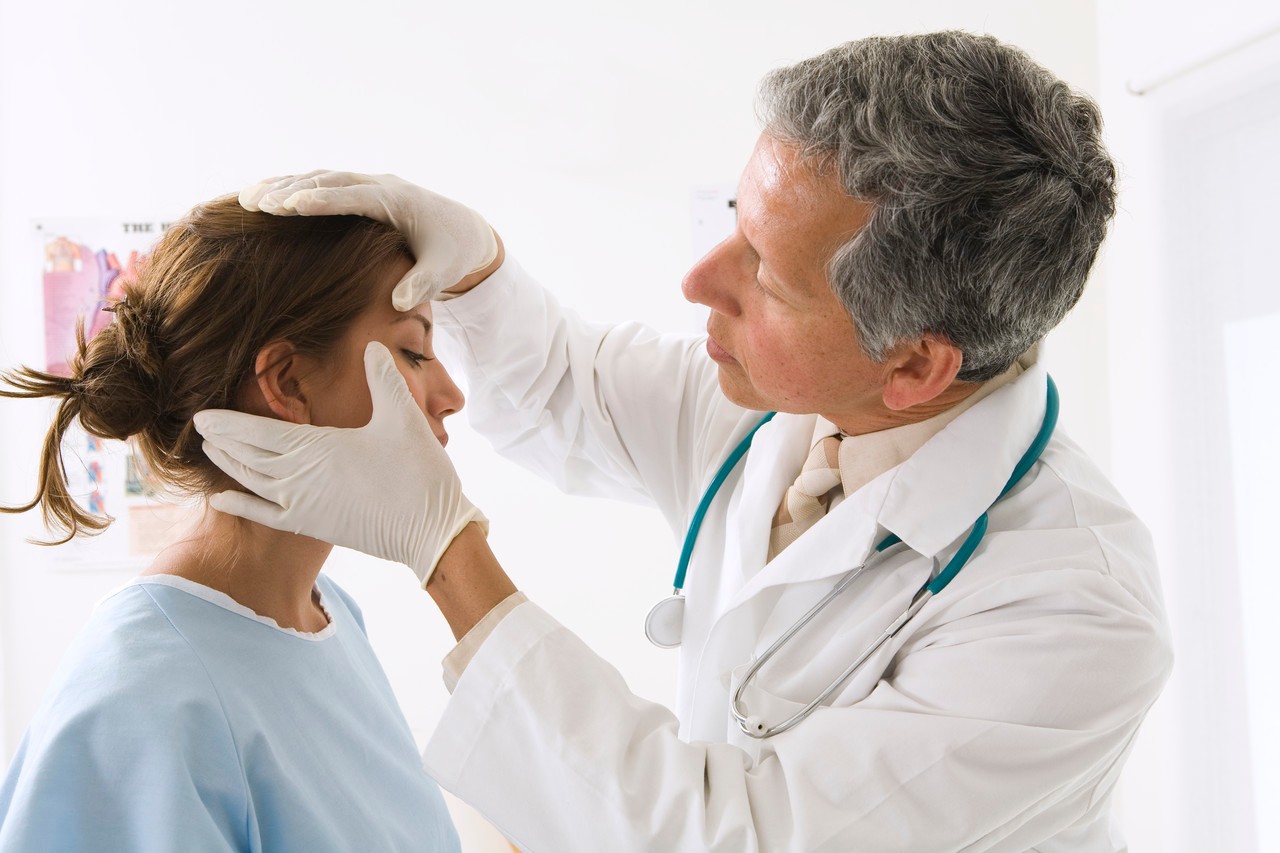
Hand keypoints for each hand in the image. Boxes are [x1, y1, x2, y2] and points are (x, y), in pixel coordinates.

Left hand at [193, 342, 485, 585]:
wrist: (429, 529)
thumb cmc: (417, 472)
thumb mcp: (403, 417)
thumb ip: (383, 379)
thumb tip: (372, 346)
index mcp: (316, 447)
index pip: (258, 432)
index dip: (228, 423)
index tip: (203, 415)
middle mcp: (299, 477)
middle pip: (248, 456)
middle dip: (221, 440)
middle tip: (198, 427)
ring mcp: (302, 504)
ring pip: (252, 482)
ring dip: (228, 465)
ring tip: (208, 450)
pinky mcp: (310, 525)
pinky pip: (264, 515)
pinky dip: (239, 505)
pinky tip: (219, 498)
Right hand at [240, 171, 499, 309]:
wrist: (464, 231)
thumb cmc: (453, 252)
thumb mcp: (445, 270)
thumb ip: (424, 284)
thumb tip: (400, 302)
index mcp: (396, 200)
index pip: (353, 196)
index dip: (321, 200)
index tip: (289, 205)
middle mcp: (378, 186)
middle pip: (328, 181)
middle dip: (291, 190)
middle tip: (254, 202)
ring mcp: (367, 186)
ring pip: (319, 179)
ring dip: (283, 187)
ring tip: (246, 199)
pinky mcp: (359, 194)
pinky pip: (321, 186)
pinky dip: (292, 190)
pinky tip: (262, 199)